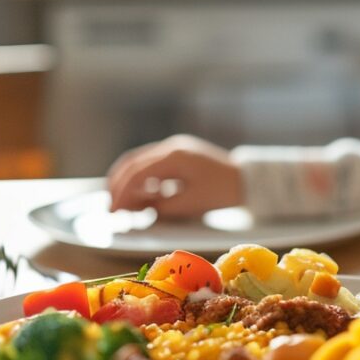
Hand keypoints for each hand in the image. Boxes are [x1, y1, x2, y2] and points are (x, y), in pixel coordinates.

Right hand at [106, 135, 243, 216]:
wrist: (247, 179)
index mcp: (173, 157)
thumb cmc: (222, 192)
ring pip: (139, 162)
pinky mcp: (178, 154)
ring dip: (129, 183)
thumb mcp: (190, 204)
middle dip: (118, 185)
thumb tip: (136, 209)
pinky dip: (143, 181)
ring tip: (125, 207)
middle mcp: (170, 147)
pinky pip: (152, 165)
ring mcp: (174, 148)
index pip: (137, 173)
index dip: (121, 193)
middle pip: (132, 163)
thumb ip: (161, 207)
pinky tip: (143, 199)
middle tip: (112, 209)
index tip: (113, 212)